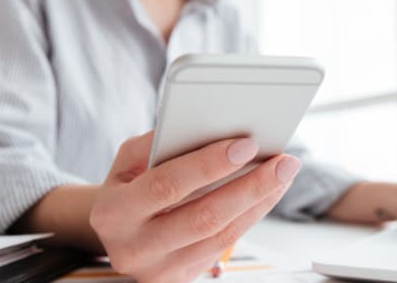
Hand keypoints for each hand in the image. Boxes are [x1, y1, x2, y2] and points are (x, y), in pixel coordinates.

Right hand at [90, 131, 300, 282]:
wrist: (116, 234)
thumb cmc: (126, 187)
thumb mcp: (128, 161)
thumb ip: (159, 145)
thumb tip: (209, 130)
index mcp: (113, 212)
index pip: (166, 186)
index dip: (208, 165)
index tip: (245, 145)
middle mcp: (134, 247)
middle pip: (203, 218)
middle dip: (249, 187)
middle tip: (282, 163)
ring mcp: (158, 270)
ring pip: (221, 237)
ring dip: (259, 203)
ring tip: (283, 175)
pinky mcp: (180, 279)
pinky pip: (223, 247)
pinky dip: (249, 217)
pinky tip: (266, 195)